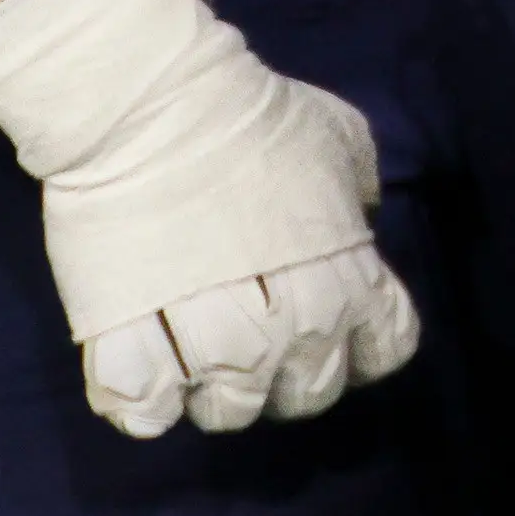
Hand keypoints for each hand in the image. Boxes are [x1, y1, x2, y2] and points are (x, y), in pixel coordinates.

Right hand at [0, 0, 422, 437]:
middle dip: (289, 382)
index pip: (384, 350)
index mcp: (351, 274)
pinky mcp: (130, 339)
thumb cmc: (255, 115)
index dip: (362, 349)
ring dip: (217, 397)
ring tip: (200, 366)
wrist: (153, 105)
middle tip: (258, 353)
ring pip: (230, 410)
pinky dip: (146, 407)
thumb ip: (355, 192)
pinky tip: (148, 385)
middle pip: (308, 393)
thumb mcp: (340, 140)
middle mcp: (294, 319)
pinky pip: (145, 407)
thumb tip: (354, 220)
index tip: (334, 335)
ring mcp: (213, 335)